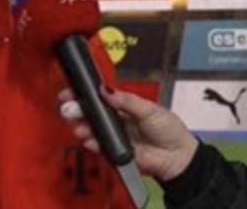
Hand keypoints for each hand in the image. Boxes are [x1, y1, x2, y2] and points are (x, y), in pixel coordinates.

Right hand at [59, 86, 198, 181]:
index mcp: (123, 106)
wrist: (178, 157)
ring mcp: (114, 136)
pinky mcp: (115, 152)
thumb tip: (104, 90)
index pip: (99, 97)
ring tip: (80, 128)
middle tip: (68, 110)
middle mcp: (115, 120)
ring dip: (82, 127)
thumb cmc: (167, 129)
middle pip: (91, 113)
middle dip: (77, 110)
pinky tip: (89, 141)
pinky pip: (99, 147)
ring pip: (92, 129)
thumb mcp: (149, 110)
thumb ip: (126, 101)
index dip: (83, 94)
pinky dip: (92, 143)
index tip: (68, 92)